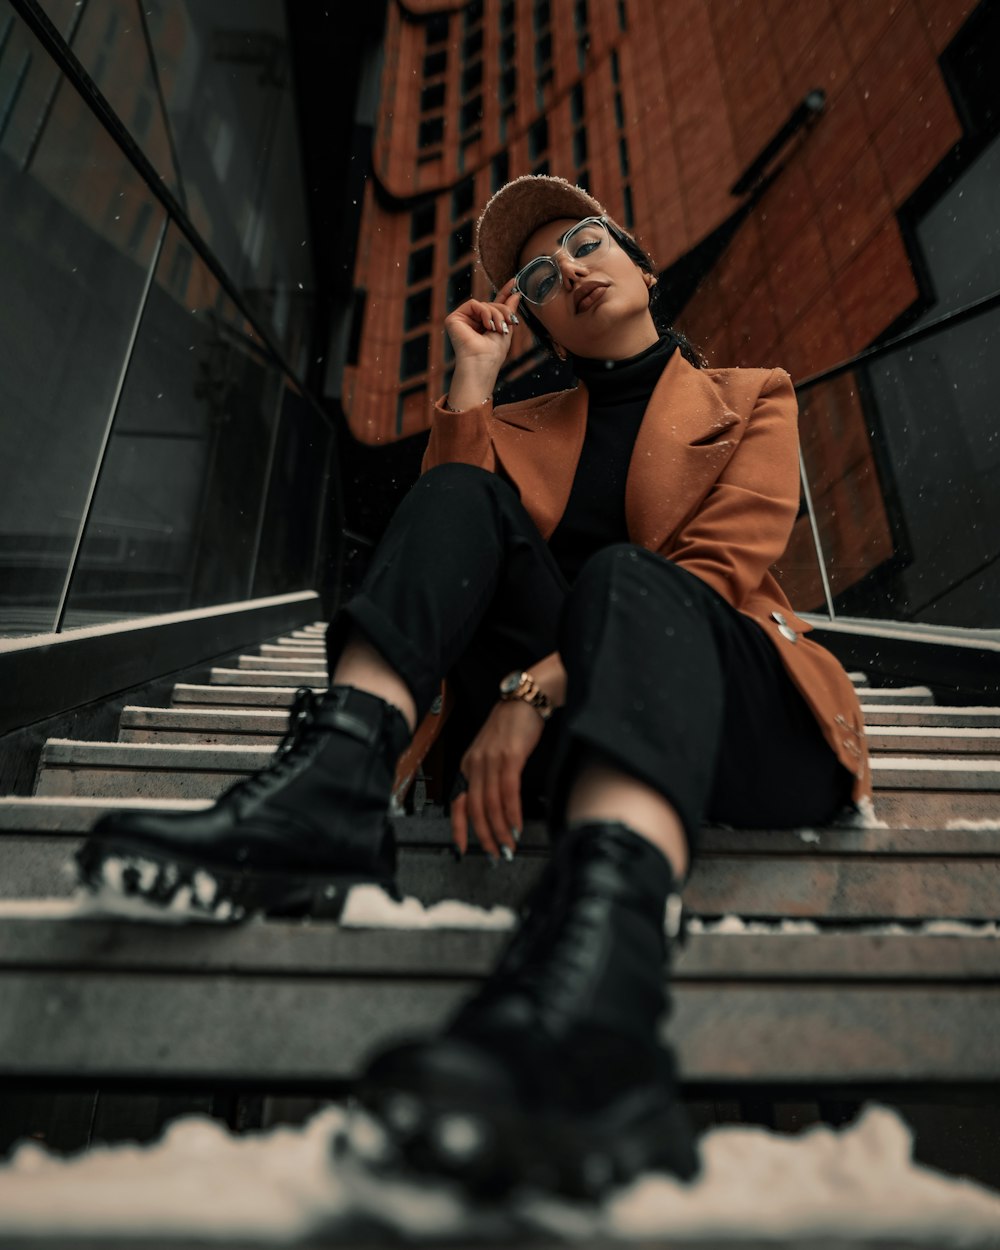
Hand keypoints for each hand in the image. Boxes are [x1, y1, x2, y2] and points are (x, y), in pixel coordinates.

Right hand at [444, 278, 521, 380]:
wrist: (481, 364)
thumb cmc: (493, 354)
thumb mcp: (506, 328)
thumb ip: (509, 310)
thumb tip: (516, 293)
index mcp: (484, 325)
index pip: (494, 306)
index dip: (504, 293)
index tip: (514, 282)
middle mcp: (472, 322)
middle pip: (491, 304)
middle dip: (503, 311)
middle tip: (509, 322)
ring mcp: (462, 320)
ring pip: (484, 304)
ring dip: (496, 314)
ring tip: (498, 328)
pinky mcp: (454, 319)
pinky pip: (474, 304)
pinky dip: (484, 312)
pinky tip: (487, 325)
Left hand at [451, 698, 544, 860]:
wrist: (524, 699)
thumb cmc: (512, 726)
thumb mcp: (492, 752)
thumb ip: (489, 776)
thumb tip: (494, 806)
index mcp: (468, 765)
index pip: (458, 802)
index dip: (459, 828)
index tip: (464, 848)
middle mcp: (475, 764)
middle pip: (476, 808)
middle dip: (486, 835)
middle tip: (497, 854)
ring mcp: (491, 760)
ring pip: (491, 803)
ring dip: (500, 829)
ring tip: (509, 845)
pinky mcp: (510, 756)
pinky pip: (508, 791)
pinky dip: (512, 812)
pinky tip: (516, 825)